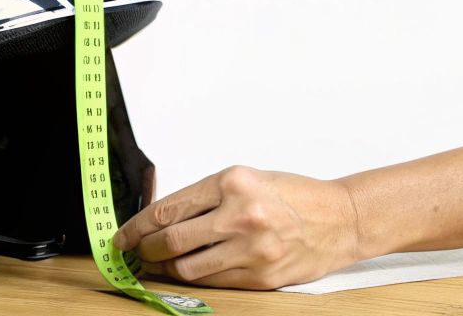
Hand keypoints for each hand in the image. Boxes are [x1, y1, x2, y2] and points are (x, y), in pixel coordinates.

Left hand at [112, 166, 363, 289]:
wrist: (339, 219)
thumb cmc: (293, 196)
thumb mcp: (246, 180)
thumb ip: (205, 196)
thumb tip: (159, 218)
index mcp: (233, 182)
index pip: (168, 209)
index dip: (137, 227)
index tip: (123, 236)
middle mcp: (241, 214)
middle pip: (171, 241)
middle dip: (146, 250)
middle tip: (137, 252)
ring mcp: (251, 249)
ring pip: (187, 268)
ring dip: (165, 268)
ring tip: (160, 264)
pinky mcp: (259, 276)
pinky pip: (213, 282)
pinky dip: (194, 278)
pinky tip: (188, 271)